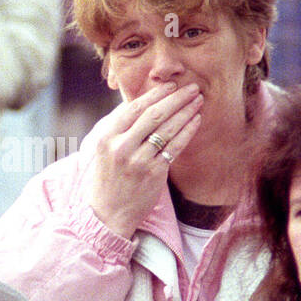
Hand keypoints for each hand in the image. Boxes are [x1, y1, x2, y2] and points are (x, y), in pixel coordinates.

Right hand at [87, 81, 202, 237]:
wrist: (106, 215)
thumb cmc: (105, 180)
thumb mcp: (102, 151)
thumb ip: (118, 128)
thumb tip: (140, 104)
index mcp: (106, 137)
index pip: (134, 108)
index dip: (155, 94)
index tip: (170, 86)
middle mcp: (122, 147)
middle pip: (154, 115)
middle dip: (176, 98)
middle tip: (192, 88)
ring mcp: (139, 161)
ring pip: (167, 129)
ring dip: (186, 111)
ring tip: (198, 100)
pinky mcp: (154, 174)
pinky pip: (175, 147)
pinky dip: (187, 131)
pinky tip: (196, 120)